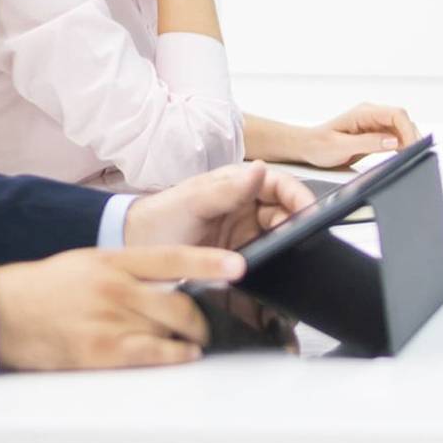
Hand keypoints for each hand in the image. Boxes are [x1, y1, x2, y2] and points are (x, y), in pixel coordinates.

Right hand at [0, 246, 238, 369]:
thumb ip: (130, 268)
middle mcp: (115, 287)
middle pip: (180, 303)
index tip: (238, 268)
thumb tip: (172, 278)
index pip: (174, 258)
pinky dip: (174, 356)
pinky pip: (152, 354)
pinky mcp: (99, 351)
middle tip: (209, 324)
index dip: (210, 262)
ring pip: (171, 329)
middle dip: (201, 318)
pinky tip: (182, 355)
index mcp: (113, 260)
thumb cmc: (44, 288)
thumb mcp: (88, 262)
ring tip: (194, 342)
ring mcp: (108, 319)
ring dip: (190, 339)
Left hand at [124, 160, 316, 252]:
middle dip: (298, 225)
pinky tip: (278, 273)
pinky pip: (268, 261)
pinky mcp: (243, 259)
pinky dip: (277, 266)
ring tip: (289, 259)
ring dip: (290, 247)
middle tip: (298, 241)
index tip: (310, 213)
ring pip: (283, 238)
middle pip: (288, 213)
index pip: (282, 185)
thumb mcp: (192, 201)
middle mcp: (248, 207)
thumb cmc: (159, 218)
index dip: (300, 197)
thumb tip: (260, 169)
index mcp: (240, 184)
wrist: (132, 251)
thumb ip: (227, 188)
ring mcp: (247, 234)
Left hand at [285, 103, 420, 169]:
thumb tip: (393, 140)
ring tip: (409, 158)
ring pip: (402, 129)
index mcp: (363, 113)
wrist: (307, 147)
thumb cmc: (319, 145)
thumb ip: (368, 143)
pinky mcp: (376, 133)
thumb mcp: (341, 147)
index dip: (408, 130)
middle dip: (412, 137)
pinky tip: (401, 156)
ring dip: (408, 142)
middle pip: (403, 121)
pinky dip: (402, 146)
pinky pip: (396, 136)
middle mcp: (371, 114)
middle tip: (414, 156)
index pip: (396, 115)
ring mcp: (375, 123)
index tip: (411, 147)